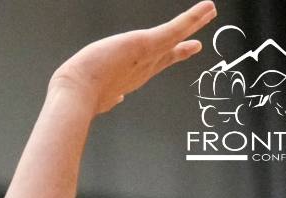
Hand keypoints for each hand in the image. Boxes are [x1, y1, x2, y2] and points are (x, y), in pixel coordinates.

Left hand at [49, 2, 212, 115]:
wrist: (77, 95)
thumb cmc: (77, 94)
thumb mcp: (96, 92)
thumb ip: (107, 95)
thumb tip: (113, 101)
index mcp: (128, 79)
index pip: (149, 68)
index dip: (163, 62)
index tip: (172, 57)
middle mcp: (141, 70)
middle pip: (166, 56)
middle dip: (181, 49)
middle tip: (197, 44)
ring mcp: (147, 57)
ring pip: (175, 37)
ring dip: (193, 23)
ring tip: (209, 11)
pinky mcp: (148, 44)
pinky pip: (176, 29)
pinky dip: (192, 18)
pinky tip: (206, 8)